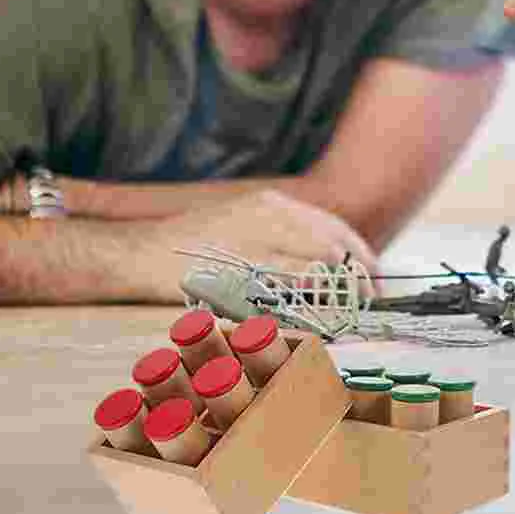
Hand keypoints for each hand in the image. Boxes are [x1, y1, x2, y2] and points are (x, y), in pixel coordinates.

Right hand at [131, 189, 380, 301]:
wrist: (139, 250)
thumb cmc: (193, 246)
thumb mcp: (243, 227)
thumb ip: (281, 242)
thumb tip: (327, 267)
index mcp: (271, 205)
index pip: (334, 227)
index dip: (362, 256)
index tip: (375, 281)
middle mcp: (266, 214)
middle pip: (332, 243)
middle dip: (357, 275)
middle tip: (370, 301)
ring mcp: (251, 238)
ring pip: (314, 260)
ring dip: (338, 287)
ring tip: (350, 308)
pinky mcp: (235, 263)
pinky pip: (282, 281)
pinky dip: (305, 295)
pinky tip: (315, 308)